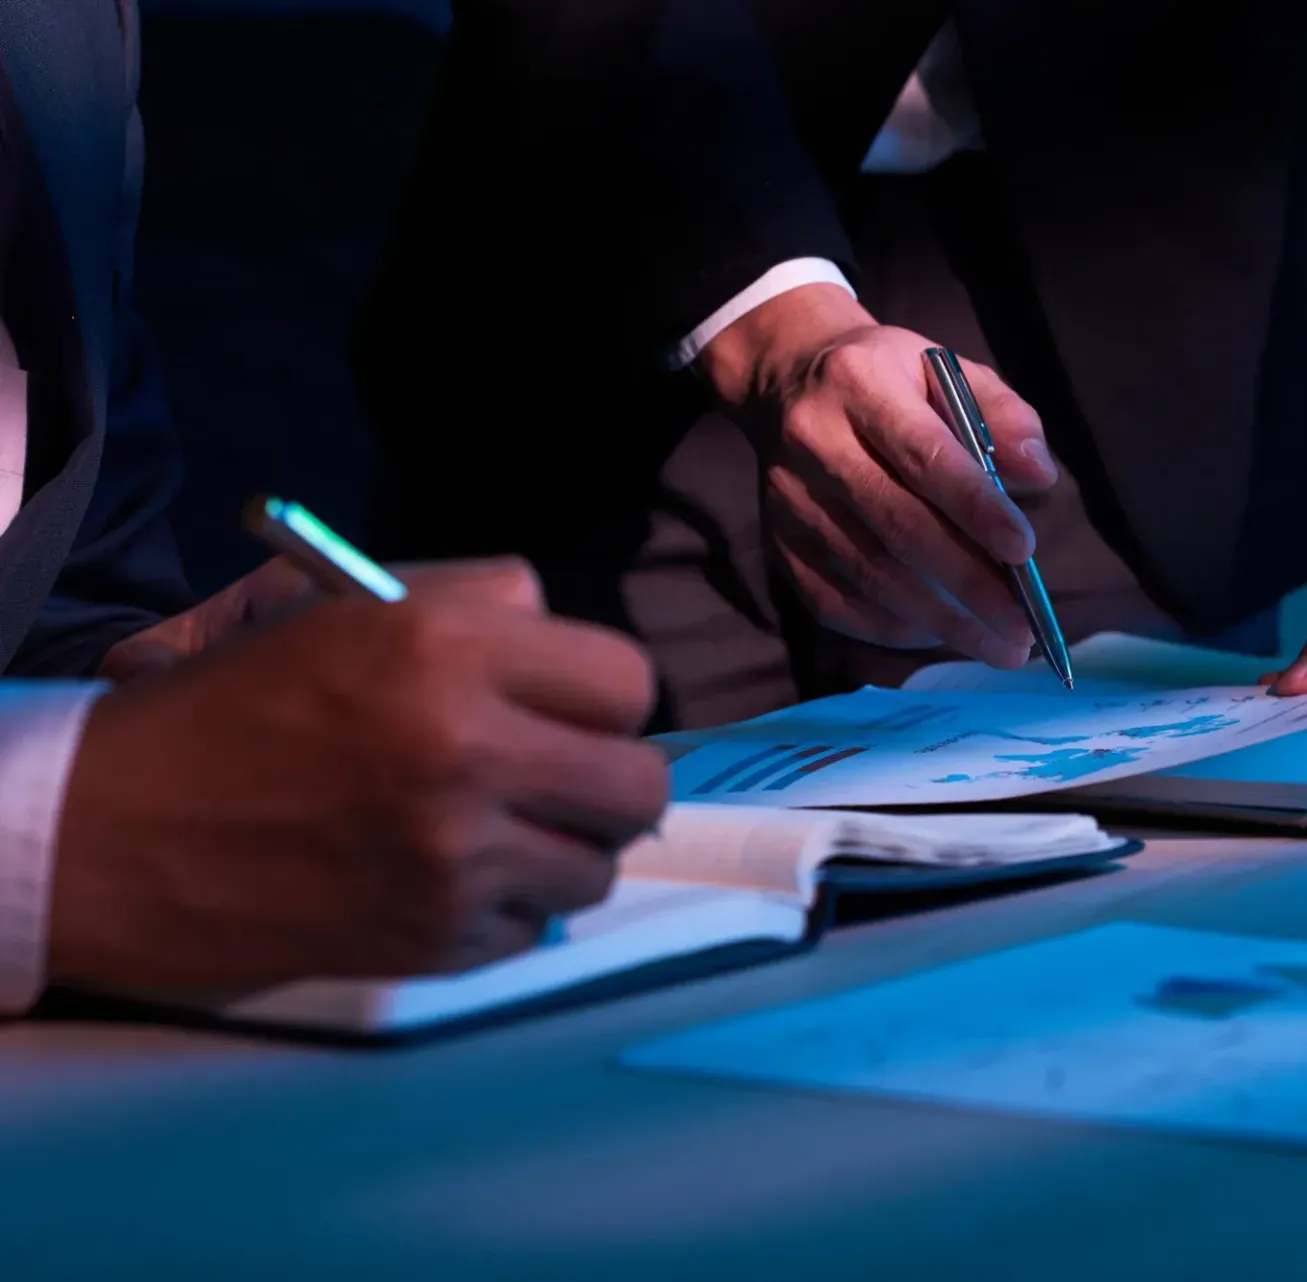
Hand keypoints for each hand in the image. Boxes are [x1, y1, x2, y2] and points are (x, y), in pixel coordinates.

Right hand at [49, 559, 667, 987]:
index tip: (573, 707)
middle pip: (639, 784)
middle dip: (609, 777)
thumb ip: (478, 605)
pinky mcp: (433, 938)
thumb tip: (563, 633)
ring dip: (565, 848)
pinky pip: (535, 924)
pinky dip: (507, 905)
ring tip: (500, 828)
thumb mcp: (348, 607)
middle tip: (561, 774)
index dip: (604, 694)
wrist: (119, 829)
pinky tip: (445, 875)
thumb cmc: (236, 702)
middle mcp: (465, 753)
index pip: (628, 680)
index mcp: (446, 650)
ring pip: (600, 865)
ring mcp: (453, 858)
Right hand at [700, 283, 1054, 667]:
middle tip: (1021, 628)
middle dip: (969, 585)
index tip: (1024, 552)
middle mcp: (814, 441)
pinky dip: (894, 629)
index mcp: (861, 383)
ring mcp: (789, 500)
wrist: (785, 382)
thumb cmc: (889, 381)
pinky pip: (836, 603)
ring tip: (999, 646)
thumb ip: (1003, 415)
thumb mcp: (948, 370)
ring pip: (870, 575)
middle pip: (898, 526)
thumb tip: (1038, 476)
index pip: (924, 455)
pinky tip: (942, 635)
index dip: (975, 507)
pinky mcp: (778, 545)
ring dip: (941, 622)